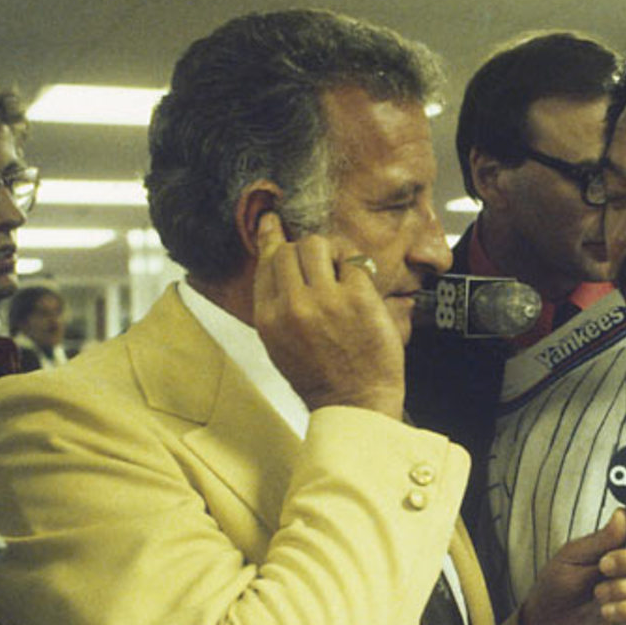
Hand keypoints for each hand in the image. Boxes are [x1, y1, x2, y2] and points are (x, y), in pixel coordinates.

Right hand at [253, 212, 403, 416]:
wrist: (355, 403)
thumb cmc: (321, 377)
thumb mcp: (280, 345)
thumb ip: (276, 305)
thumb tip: (275, 262)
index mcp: (269, 318)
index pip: (266, 262)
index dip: (271, 238)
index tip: (273, 221)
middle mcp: (292, 305)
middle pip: (290, 249)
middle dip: (305, 251)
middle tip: (321, 265)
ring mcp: (325, 300)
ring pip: (317, 245)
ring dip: (329, 252)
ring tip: (339, 274)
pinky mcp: (358, 298)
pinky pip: (353, 260)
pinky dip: (356, 267)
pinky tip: (359, 285)